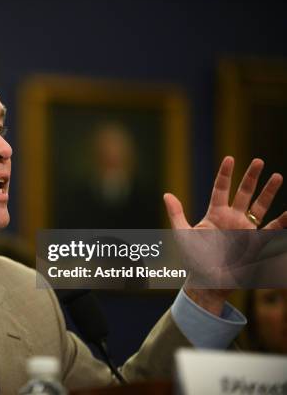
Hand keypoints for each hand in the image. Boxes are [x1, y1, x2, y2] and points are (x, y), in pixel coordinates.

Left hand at [163, 157, 285, 314]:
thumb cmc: (193, 260)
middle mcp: (232, 218)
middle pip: (244, 193)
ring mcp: (246, 229)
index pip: (221, 189)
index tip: (230, 158)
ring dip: (269, 192)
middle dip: (251, 177)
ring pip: (260, 206)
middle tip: (259, 161)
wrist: (208, 282)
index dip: (225, 174)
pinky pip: (273, 229)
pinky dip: (283, 221)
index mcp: (215, 214)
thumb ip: (176, 214)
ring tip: (277, 176)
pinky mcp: (257, 242)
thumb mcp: (182, 235)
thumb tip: (166, 194)